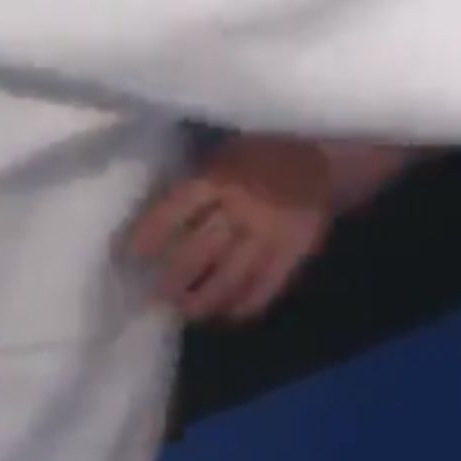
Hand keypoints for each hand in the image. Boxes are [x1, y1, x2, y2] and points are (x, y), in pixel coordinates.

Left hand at [129, 136, 337, 323]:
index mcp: (220, 177)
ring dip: (203, 300)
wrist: (329, 153)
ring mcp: (269, 235)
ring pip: (228, 277)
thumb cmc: (269, 146)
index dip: (149, 235)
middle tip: (156, 295)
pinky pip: (267, 285)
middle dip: (172, 278)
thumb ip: (202, 174)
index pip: (174, 212)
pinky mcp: (294, 252)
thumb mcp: (229, 146)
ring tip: (187, 312)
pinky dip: (247, 304)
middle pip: (196, 252)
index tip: (131, 254)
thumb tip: (161, 200)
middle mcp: (240, 209)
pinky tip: (231, 314)